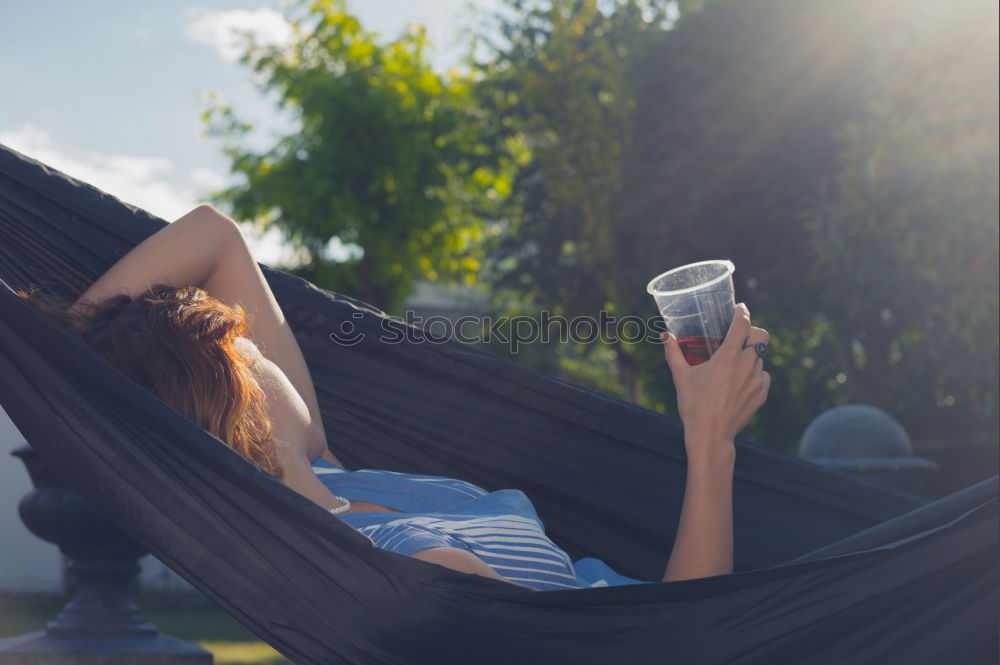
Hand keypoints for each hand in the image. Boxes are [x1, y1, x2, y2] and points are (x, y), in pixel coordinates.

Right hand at [660, 303, 770, 457]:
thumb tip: (664, 335)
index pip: (742, 324)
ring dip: (751, 354)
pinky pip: (764, 375)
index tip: (739, 308)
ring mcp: (757, 381)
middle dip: (752, 331)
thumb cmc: (693, 405)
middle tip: (740, 334)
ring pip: (761, 357)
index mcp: (728, 357)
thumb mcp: (681, 377)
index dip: (742, 312)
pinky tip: (742, 380)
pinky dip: (755, 373)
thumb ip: (673, 353)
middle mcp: (747, 366)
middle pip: (761, 336)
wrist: (711, 435)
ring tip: (735, 362)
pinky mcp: (762, 394)